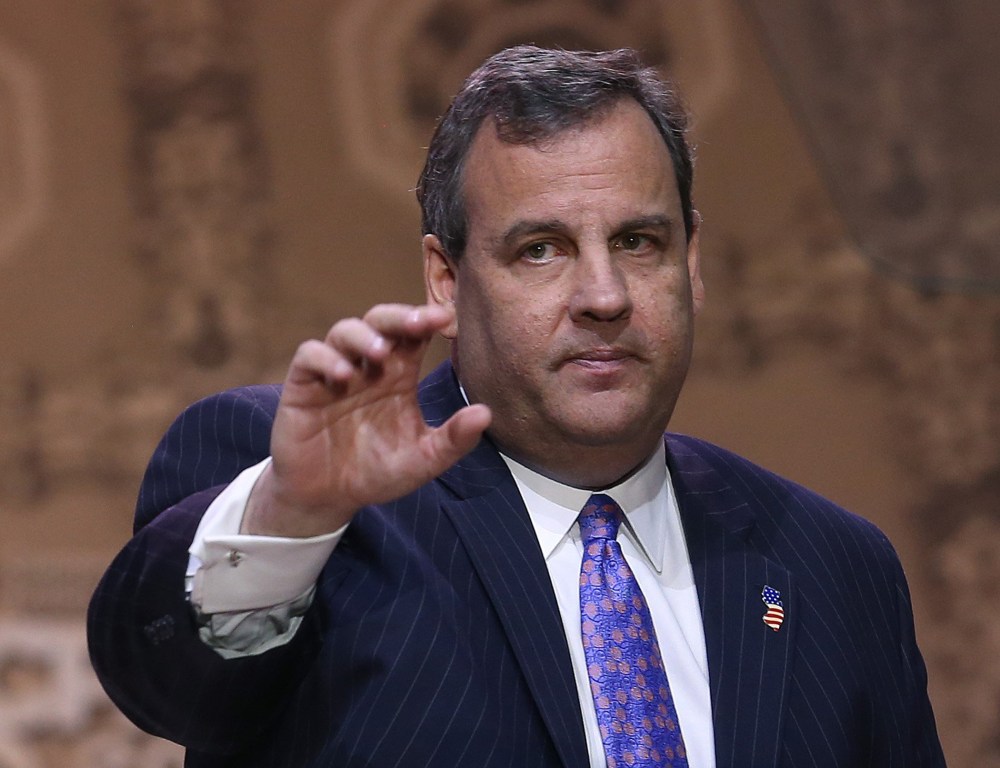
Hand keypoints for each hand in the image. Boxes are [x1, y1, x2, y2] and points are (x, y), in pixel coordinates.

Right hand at [242, 303, 490, 536]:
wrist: (327, 498)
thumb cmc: (376, 473)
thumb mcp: (422, 461)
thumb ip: (452, 440)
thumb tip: (487, 414)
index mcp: (399, 375)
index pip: (414, 334)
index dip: (429, 320)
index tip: (448, 318)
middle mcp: (368, 366)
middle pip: (381, 320)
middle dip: (399, 316)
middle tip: (419, 323)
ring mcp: (334, 372)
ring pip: (344, 330)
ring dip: (364, 336)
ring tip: (380, 353)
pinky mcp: (303, 386)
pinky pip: (309, 355)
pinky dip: (326, 358)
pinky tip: (344, 376)